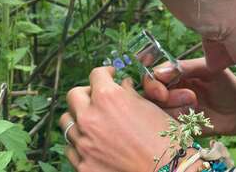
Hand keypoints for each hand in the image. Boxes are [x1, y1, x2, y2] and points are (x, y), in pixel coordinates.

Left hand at [59, 66, 175, 171]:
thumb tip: (122, 85)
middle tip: (98, 97)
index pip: (96, 75)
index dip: (106, 73)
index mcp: (108, 97)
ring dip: (80, 117)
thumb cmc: (163, 137)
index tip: (110, 76)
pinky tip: (95, 143)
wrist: (168, 169)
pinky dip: (81, 142)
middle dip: (87, 93)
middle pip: (74, 95)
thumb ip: (129, 92)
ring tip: (94, 122)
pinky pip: (71, 148)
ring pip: (68, 121)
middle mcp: (90, 117)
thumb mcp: (148, 106)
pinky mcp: (83, 165)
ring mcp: (84, 143)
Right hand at [144, 57, 235, 135]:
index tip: (163, 91)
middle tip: (190, 98)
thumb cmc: (226, 85)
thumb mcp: (208, 70)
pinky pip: (166, 125)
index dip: (153, 83)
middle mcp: (170, 90)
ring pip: (157, 111)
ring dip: (176, 110)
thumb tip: (159, 72)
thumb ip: (185, 67)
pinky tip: (194, 117)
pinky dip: (178, 122)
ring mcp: (172, 108)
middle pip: (150, 95)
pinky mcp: (177, 125)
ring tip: (197, 106)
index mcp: (175, 74)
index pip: (152, 76)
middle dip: (167, 98)